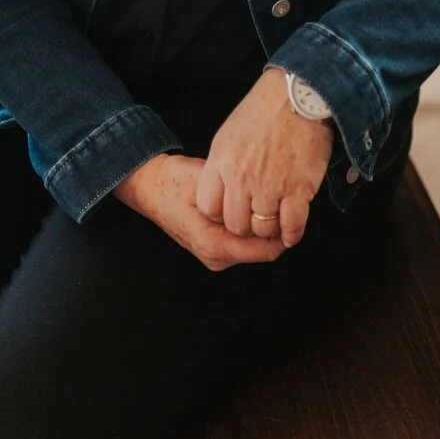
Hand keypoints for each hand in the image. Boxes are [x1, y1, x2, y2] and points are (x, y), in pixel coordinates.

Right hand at [112, 153, 287, 270]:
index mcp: (215, 244)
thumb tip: (268, 195)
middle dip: (274, 227)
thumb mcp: (207, 181)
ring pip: (253, 247)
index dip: (282, 228)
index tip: (290, 205)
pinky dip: (249, 227)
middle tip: (281, 199)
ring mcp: (214, 256)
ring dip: (261, 227)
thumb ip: (236, 194)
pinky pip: (242, 243)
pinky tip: (248, 205)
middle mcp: (216, 257)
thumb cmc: (173, 181)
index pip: (266, 250)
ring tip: (265, 199)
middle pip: (262, 250)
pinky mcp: (213, 248)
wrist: (149, 186)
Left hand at [195, 69, 334, 249]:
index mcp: (221, 161)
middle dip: (245, 225)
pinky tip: (292, 231)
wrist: (298, 93)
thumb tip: (225, 187)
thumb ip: (224, 163)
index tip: (232, 210)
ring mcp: (269, 186)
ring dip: (269, 229)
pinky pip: (291, 227)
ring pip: (262, 229)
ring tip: (276, 221)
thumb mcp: (230, 132)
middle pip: (235, 224)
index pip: (208, 207)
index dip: (220, 213)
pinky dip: (291, 234)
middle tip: (256, 218)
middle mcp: (241, 178)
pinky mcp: (298, 190)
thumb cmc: (266, 107)